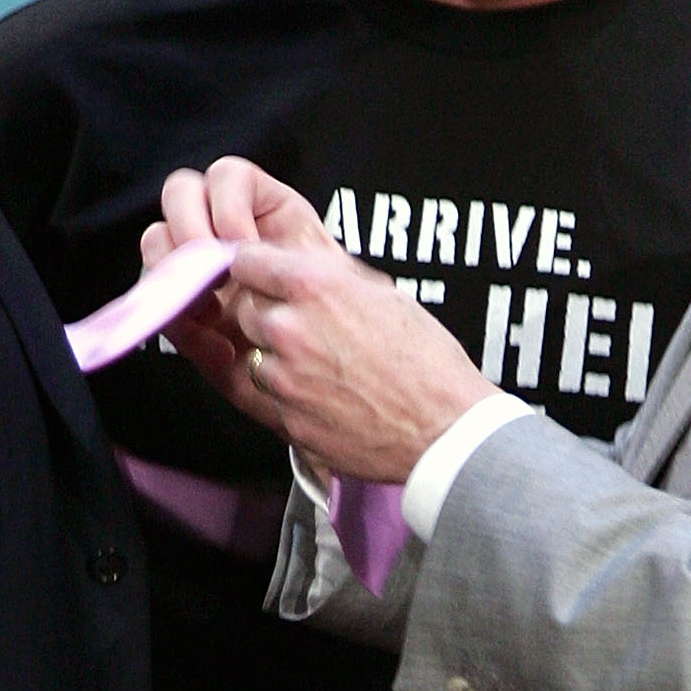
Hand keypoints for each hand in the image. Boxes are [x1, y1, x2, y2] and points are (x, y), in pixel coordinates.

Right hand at [141, 157, 342, 388]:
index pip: (226, 177)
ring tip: (213, 311)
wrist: (335, 370)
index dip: (227, 205)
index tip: (240, 243)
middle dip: (189, 229)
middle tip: (214, 272)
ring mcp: (196, 269)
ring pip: (157, 242)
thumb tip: (241, 249)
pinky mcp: (183, 312)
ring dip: (177, 273)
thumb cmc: (339, 318)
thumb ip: (287, 258)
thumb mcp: (326, 280)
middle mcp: (221, 232)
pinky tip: (220, 348)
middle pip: (179, 195)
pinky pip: (159, 306)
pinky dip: (184, 327)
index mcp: (261, 210)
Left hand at [215, 237, 495, 479]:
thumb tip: (304, 263)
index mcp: (314, 288)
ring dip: (278, 359)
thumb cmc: (427, 362)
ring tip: (325, 367)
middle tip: (308, 328)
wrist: (444, 429)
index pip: (247, 261)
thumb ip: (331, 278)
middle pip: (246, 311)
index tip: (264, 278)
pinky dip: (292, 396)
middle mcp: (290, 330)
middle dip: (270, 316)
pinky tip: (330, 396)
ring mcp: (284, 380)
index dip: (258, 270)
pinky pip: (272, 399)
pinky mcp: (288, 421)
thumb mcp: (383, 295)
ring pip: (255, 357)